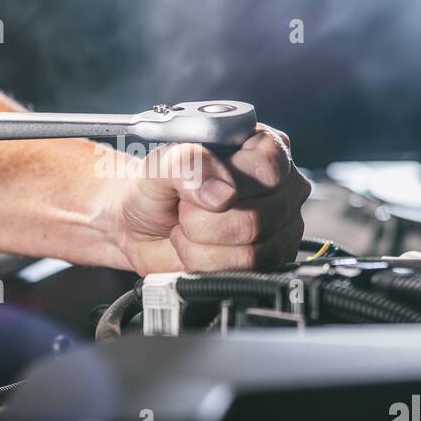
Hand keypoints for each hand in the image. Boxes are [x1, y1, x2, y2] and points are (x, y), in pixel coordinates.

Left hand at [97, 125, 311, 273]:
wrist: (139, 226)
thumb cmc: (155, 189)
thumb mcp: (159, 164)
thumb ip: (186, 165)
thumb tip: (222, 193)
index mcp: (261, 147)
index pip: (265, 169)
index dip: (228, 185)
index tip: (196, 188)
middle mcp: (280, 186)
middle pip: (257, 218)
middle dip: (203, 220)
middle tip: (184, 210)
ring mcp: (279, 226)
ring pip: (250, 253)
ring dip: (202, 246)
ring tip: (188, 229)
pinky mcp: (270, 260)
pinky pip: (243, 273)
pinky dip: (207, 266)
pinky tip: (198, 248)